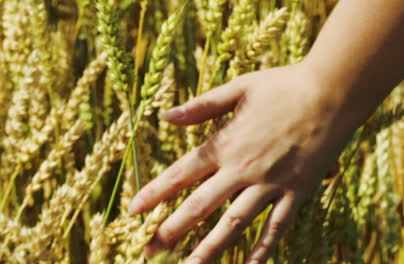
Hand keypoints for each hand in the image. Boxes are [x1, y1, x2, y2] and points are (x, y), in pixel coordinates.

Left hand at [129, 62, 356, 263]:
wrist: (332, 93)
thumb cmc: (282, 86)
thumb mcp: (237, 88)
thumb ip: (200, 106)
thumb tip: (165, 116)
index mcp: (225, 144)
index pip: (181, 173)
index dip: (155, 192)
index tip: (133, 210)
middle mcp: (243, 169)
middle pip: (200, 205)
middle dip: (172, 229)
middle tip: (150, 250)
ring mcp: (271, 184)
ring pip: (234, 222)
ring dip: (210, 247)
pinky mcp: (296, 192)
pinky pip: (277, 226)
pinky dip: (264, 248)